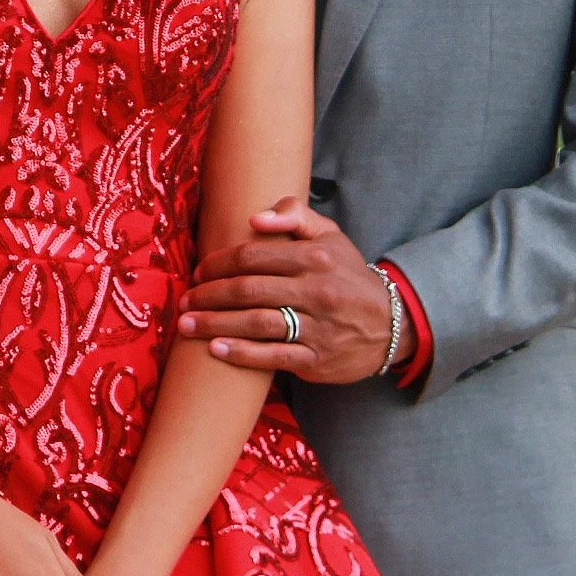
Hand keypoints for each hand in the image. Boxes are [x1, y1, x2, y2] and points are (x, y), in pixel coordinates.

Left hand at [178, 199, 398, 385]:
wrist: (391, 324)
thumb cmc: (348, 277)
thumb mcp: (331, 236)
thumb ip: (296, 216)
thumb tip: (256, 218)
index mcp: (315, 258)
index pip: (254, 257)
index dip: (220, 264)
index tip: (200, 272)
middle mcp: (316, 292)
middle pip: (249, 290)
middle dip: (209, 296)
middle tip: (185, 301)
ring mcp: (317, 328)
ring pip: (256, 324)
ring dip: (216, 325)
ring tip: (188, 326)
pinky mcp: (317, 359)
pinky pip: (273, 357)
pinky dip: (242, 354)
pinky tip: (217, 350)